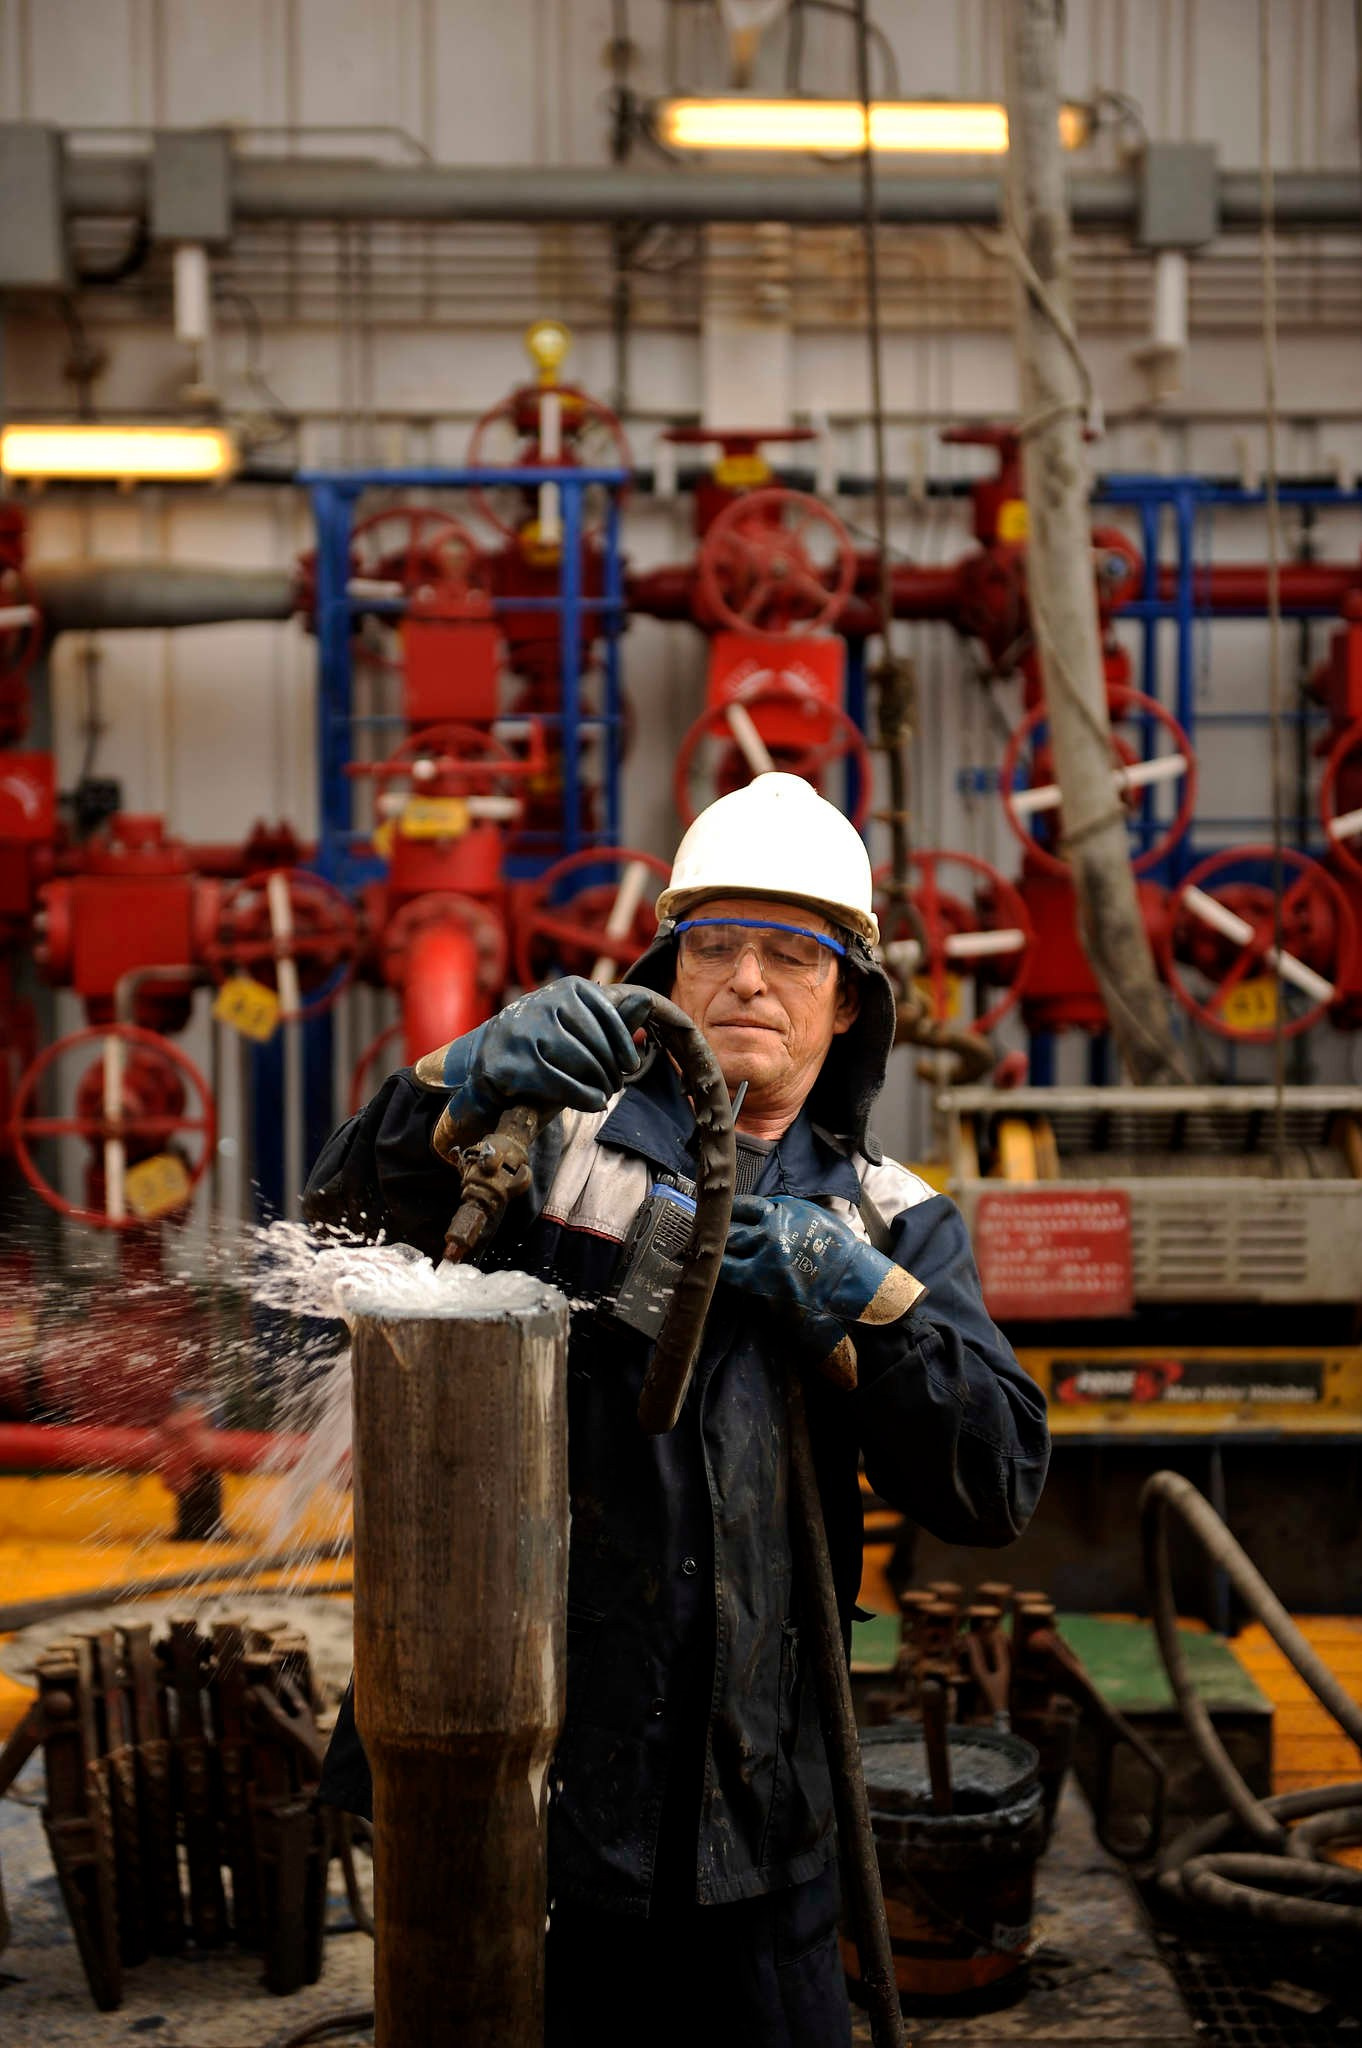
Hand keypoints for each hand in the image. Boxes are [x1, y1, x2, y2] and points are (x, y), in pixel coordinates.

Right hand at [473, 979, 652, 1113]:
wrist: (491, 1063)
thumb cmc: (549, 1046)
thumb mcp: (582, 1030)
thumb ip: (614, 1020)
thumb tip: (646, 999)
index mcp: (567, 988)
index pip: (607, 1014)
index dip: (624, 1044)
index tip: (632, 1065)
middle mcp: (543, 1002)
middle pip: (596, 1041)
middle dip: (611, 1069)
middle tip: (615, 1084)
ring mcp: (523, 1032)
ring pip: (580, 1062)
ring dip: (600, 1084)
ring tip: (605, 1094)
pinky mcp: (511, 1064)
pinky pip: (560, 1083)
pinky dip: (584, 1096)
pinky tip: (595, 1104)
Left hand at [720, 1194, 924, 1327]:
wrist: (850, 1279)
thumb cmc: (836, 1249)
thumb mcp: (812, 1215)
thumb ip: (785, 1210)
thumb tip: (762, 1210)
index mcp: (784, 1212)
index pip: (746, 1205)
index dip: (731, 1209)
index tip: (722, 1212)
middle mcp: (770, 1229)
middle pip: (731, 1223)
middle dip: (716, 1226)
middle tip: (703, 1228)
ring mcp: (763, 1255)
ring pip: (726, 1244)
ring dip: (713, 1244)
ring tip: (701, 1245)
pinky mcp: (760, 1279)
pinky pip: (728, 1270)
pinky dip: (717, 1266)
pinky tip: (709, 1265)